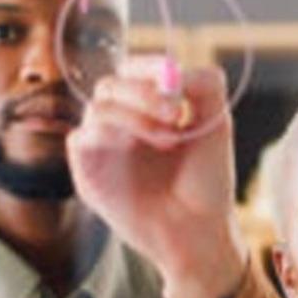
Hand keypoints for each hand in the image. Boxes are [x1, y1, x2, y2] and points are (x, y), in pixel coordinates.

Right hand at [67, 65, 248, 297]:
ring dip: (133, 115)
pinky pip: (80, 138)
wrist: (200, 229)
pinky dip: (109, 135)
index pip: (132, 70)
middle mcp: (121, 124)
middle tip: (175, 113)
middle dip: (142, 91)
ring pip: (97, 107)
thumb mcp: (216, 123)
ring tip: (168, 139)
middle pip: (111, 84)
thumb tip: (174, 70)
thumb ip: (204, 85)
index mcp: (147, 108)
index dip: (150, 67)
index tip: (175, 79)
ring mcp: (103, 147)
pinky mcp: (88, 173)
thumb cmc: (207, 181)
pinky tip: (137, 151)